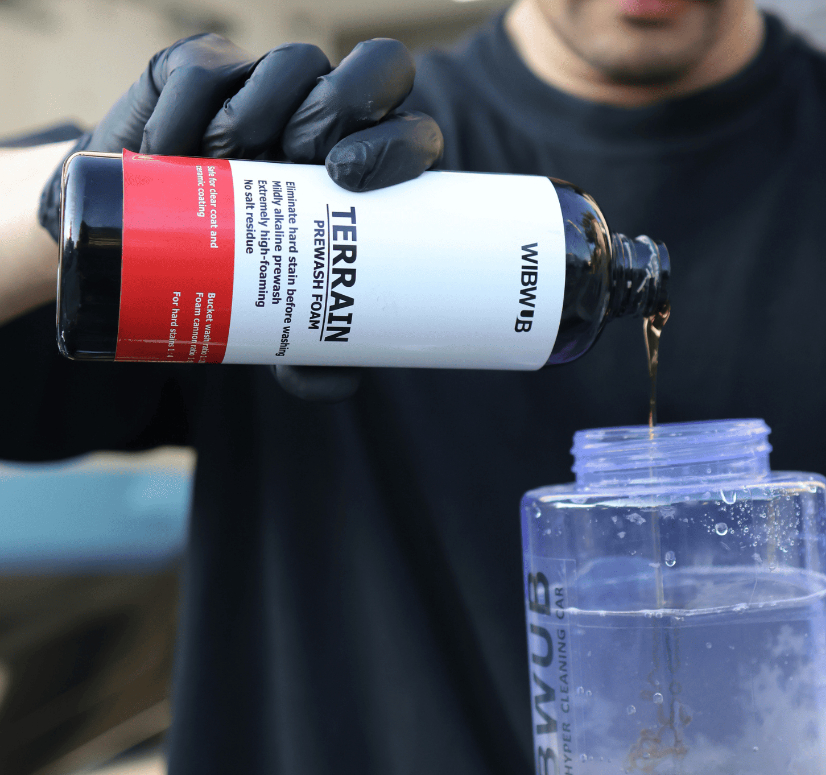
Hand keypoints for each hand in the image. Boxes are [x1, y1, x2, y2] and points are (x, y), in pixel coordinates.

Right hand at [38, 35, 442, 400]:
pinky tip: (175, 145)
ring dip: (265, 103)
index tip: (354, 180)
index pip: (409, 134)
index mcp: (364, 172)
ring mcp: (266, 91)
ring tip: (228, 154)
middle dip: (341, 108)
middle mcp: (326, 122)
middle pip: (369, 77)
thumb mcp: (277, 326)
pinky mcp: (197, 75)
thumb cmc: (235, 282)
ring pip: (294, 64)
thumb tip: (345, 383)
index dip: (399, 142)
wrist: (140, 256)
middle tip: (302, 158)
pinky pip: (203, 69)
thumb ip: (312, 356)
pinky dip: (189, 103)